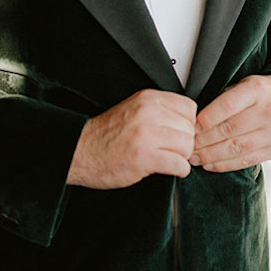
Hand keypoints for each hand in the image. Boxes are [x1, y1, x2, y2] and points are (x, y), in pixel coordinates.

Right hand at [67, 89, 196, 188]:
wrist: (81, 151)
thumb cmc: (106, 135)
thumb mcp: (133, 110)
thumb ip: (159, 110)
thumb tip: (187, 122)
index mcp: (147, 99)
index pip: (189, 108)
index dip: (187, 124)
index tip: (178, 133)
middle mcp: (148, 113)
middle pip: (190, 129)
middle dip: (185, 143)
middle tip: (171, 150)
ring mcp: (146, 135)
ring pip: (187, 146)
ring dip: (181, 157)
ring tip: (167, 159)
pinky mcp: (144, 157)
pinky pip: (179, 165)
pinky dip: (178, 170)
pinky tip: (166, 168)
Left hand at [190, 74, 270, 172]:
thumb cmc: (268, 92)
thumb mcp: (247, 84)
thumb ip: (226, 98)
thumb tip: (198, 116)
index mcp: (257, 91)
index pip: (226, 106)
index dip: (205, 119)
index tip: (189, 127)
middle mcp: (267, 112)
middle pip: (228, 130)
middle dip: (203, 141)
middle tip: (186, 146)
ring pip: (235, 149)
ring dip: (210, 155)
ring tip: (194, 158)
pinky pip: (246, 161)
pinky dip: (225, 165)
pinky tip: (210, 164)